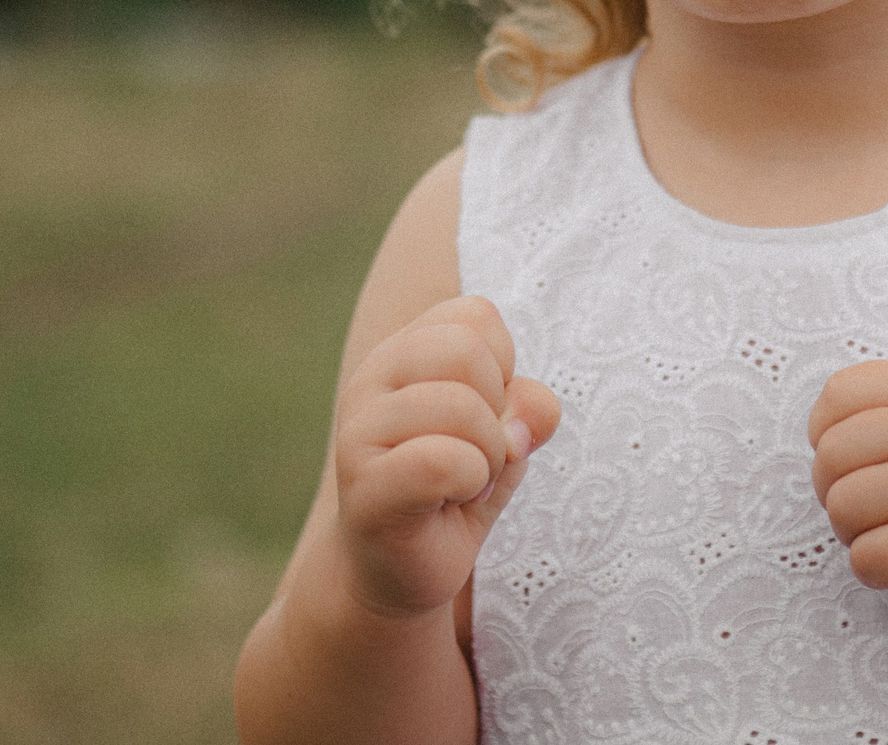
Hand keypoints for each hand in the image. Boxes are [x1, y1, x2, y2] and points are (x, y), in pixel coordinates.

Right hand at [330, 295, 561, 620]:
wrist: (402, 570)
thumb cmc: (457, 488)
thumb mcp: (509, 436)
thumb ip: (529, 409)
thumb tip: (523, 423)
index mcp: (403, 351)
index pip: (476, 316)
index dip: (503, 367)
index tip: (484, 414)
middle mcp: (372, 378)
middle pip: (467, 350)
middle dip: (497, 411)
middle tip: (476, 456)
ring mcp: (358, 431)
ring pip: (462, 407)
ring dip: (486, 457)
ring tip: (461, 483)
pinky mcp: (362, 487)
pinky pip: (443, 461)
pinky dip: (470, 484)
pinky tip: (446, 504)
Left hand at [807, 361, 887, 619]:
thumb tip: (820, 428)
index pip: (839, 393)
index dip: (826, 434)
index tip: (854, 464)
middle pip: (832, 455)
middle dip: (836, 492)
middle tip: (874, 513)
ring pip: (843, 507)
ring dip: (854, 534)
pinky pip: (868, 558)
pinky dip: (876, 570)